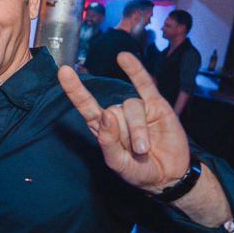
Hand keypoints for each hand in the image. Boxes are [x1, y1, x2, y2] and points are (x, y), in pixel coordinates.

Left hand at [57, 51, 190, 192]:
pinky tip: (123, 57)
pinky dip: (134, 70)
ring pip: (132, 107)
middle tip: (136, 153)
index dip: (75, 90)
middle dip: (126, 134)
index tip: (64, 71)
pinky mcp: (156, 105)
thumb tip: (105, 114)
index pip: (86, 106)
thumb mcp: (118, 164)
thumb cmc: (139, 171)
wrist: (169, 175)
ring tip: (144, 149)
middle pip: (113, 112)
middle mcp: (117, 115)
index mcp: (102, 129)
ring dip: (138, 130)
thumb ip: (108, 142)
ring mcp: (136, 109)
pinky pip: (144, 83)